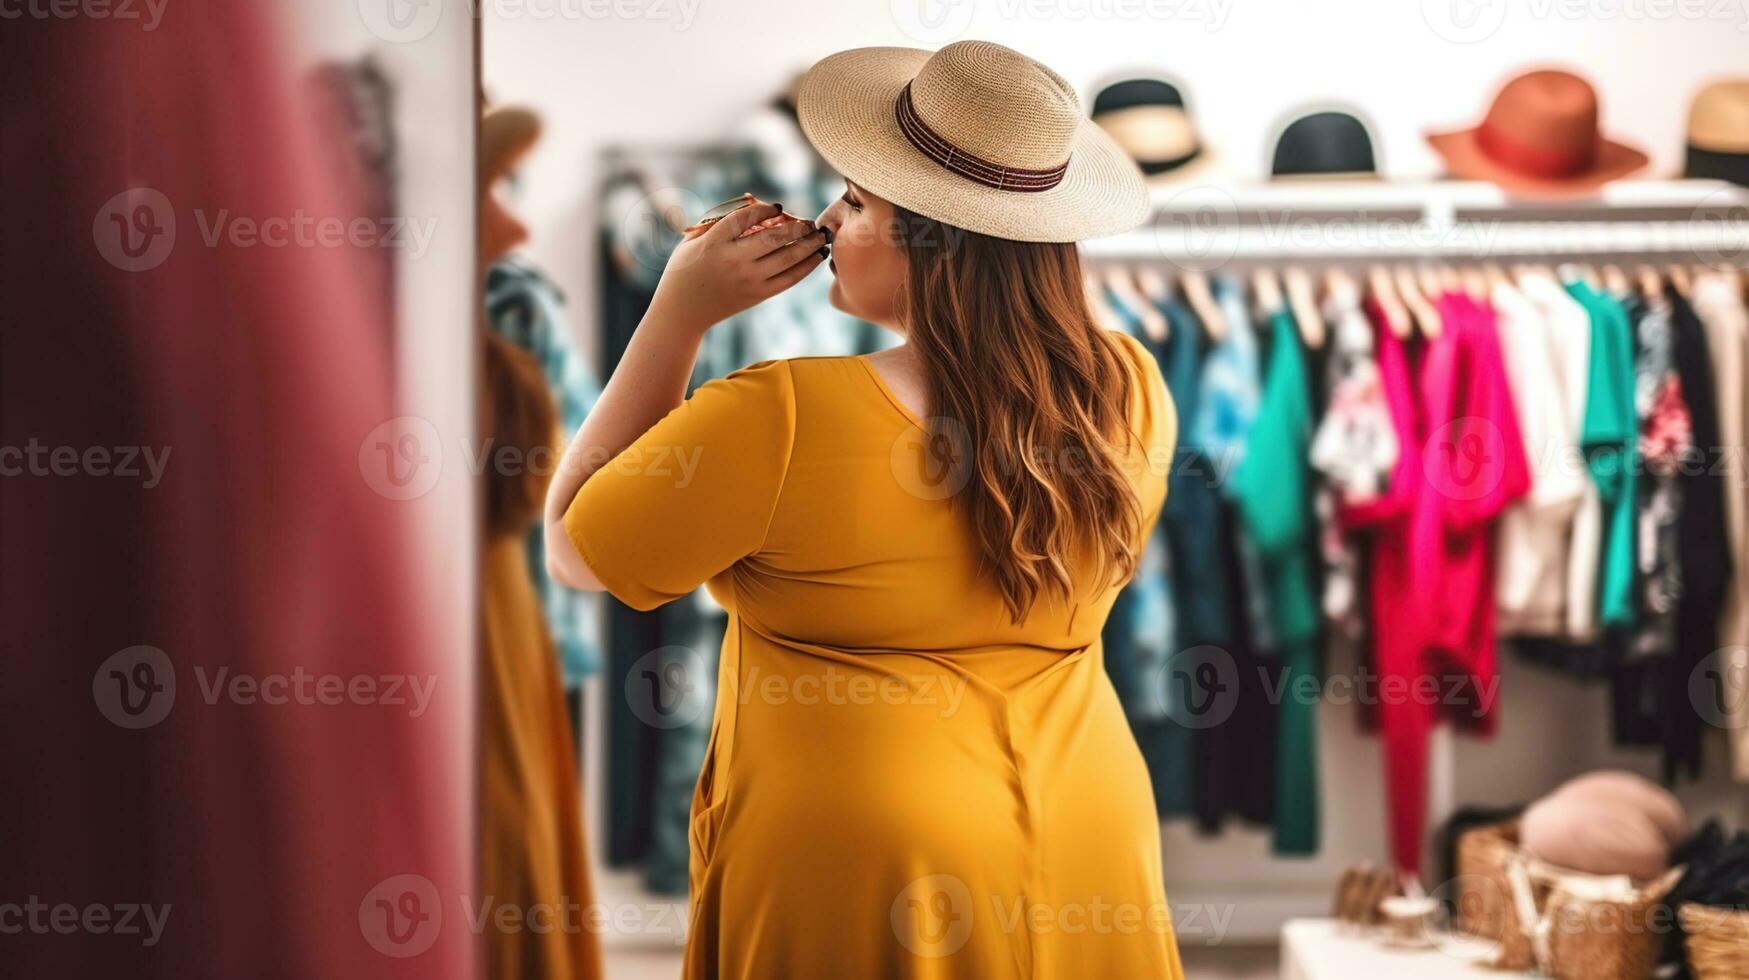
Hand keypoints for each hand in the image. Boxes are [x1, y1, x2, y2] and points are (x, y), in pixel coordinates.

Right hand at [649, 199, 827, 334]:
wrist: (682, 310)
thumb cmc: (686, 268)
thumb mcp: (693, 240)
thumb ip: (720, 221)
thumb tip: (755, 204)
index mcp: (714, 242)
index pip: (746, 218)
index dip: (765, 209)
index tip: (778, 206)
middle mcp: (733, 260)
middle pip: (774, 238)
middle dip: (797, 227)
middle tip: (810, 222)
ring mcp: (748, 279)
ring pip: (787, 258)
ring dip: (808, 244)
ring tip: (821, 235)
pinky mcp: (758, 295)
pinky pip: (789, 279)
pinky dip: (806, 266)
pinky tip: (817, 256)